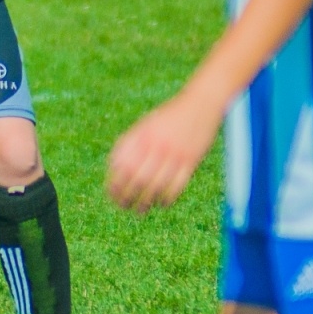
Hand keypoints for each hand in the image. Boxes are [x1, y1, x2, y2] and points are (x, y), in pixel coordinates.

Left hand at [106, 97, 221, 212]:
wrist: (201, 103)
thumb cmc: (170, 116)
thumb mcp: (147, 124)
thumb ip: (132, 143)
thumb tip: (115, 167)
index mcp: (143, 135)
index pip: (123, 166)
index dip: (115, 183)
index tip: (111, 195)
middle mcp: (158, 144)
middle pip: (139, 178)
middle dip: (128, 197)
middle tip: (124, 206)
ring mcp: (176, 153)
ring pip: (157, 186)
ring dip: (146, 202)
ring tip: (140, 210)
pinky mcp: (192, 160)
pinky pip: (177, 186)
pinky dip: (167, 198)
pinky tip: (161, 203)